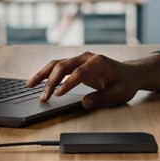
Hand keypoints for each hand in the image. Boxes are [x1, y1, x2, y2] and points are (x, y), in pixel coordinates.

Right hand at [26, 51, 142, 108]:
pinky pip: (58, 66)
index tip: (57, 94)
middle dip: (51, 81)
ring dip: (43, 74)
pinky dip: (47, 73)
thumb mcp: (118, 94)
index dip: (67, 83)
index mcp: (98, 62)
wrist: (130, 73)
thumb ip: (101, 98)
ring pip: (57, 63)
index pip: (79, 72)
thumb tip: (85, 103)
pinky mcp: (76, 63)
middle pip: (64, 65)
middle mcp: (87, 57)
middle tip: (44, 98)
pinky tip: (36, 81)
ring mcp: (80, 59)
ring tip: (29, 85)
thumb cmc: (125, 83)